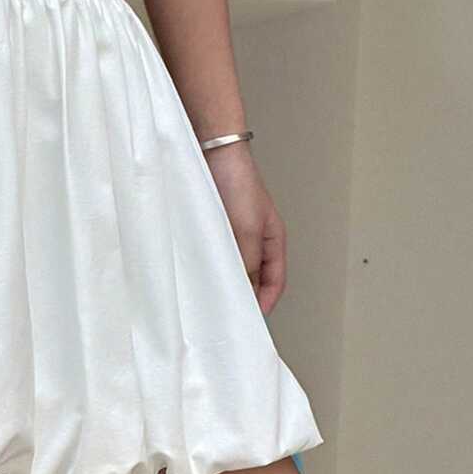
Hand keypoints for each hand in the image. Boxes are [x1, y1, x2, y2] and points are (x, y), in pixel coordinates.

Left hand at [204, 143, 286, 315]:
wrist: (213, 152)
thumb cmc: (237, 183)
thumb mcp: (247, 231)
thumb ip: (247, 265)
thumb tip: (244, 295)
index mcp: (272, 240)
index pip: (275, 281)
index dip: (264, 303)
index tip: (249, 322)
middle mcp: (254, 240)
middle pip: (253, 279)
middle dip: (243, 297)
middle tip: (226, 318)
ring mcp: (233, 235)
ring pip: (232, 269)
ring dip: (224, 284)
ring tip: (211, 301)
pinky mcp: (213, 229)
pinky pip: (214, 256)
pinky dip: (209, 270)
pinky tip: (198, 278)